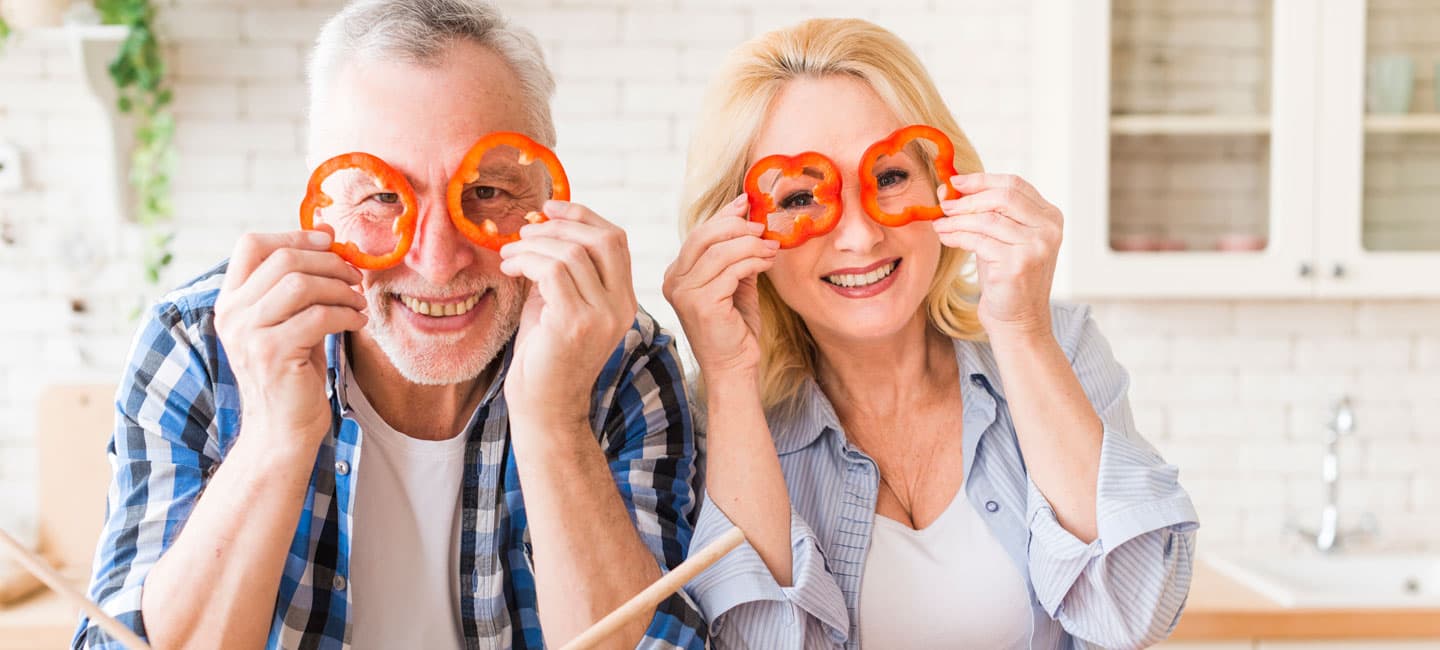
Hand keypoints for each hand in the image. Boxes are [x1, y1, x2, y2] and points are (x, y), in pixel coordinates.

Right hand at [214, 229, 367, 456]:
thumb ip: (300, 282)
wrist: (282, 430)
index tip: (331, 242)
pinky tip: (357, 323)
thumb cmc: (292, 373)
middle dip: (329, 263)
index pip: (251, 244)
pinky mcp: (272, 353)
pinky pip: (318, 316)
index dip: (294, 235)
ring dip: (340, 289)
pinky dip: (346, 315)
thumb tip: (327, 234)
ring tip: (358, 303)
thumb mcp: (291, 320)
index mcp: (231, 300)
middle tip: (355, 278)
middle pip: (283, 259)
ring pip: (301, 284)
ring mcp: (248, 333)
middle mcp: (232, 313)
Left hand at [498, 201, 638, 429]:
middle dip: (561, 224)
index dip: (583, 215)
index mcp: (624, 299)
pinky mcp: (575, 324)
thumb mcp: (560, 304)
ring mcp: (602, 316)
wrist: (544, 408)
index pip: (616, 239)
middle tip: (526, 230)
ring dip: (534, 244)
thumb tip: (542, 227)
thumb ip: (562, 270)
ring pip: (573, 253)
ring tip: (510, 253)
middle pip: (604, 238)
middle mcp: (622, 306)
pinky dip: (527, 261)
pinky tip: (510, 268)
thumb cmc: (546, 357)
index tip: (549, 207)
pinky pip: (553, 271)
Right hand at [663, 195, 777, 380]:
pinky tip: (767, 263)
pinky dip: (753, 261)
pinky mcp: (701, 304)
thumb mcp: (734, 284)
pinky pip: (731, 270)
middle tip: (763, 228)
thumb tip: (749, 220)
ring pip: (720, 251)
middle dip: (737, 226)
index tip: (747, 202)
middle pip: (703, 236)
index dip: (724, 215)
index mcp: (677, 274)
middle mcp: (674, 281)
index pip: (698, 234)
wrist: (734, 368)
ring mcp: (684, 293)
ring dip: (751, 245)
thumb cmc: (735, 328)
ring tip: (771, 248)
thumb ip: (735, 255)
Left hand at [933, 173, 1061, 336]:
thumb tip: (949, 188)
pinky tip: (946, 237)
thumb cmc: (1005, 277)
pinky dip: (957, 236)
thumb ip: (982, 212)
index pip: (1014, 184)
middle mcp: (1049, 229)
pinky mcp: (1019, 263)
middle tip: (943, 205)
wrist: (1017, 319)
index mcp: (1049, 216)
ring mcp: (1037, 246)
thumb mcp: (998, 237)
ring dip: (957, 220)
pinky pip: (979, 240)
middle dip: (967, 199)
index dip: (982, 180)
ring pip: (987, 219)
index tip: (955, 182)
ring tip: (939, 224)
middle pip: (1002, 197)